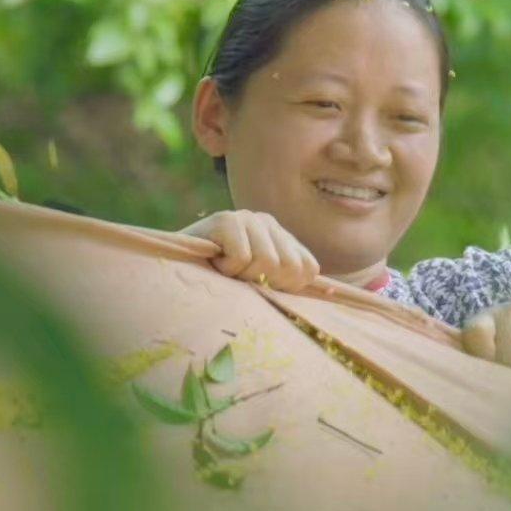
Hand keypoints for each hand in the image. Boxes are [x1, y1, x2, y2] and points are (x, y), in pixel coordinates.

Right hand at [179, 210, 320, 291]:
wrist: (175, 271)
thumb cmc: (219, 282)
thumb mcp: (259, 282)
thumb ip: (290, 283)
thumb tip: (336, 292)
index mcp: (281, 236)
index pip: (308, 269)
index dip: (287, 287)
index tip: (261, 285)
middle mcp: (267, 222)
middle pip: (289, 268)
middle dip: (263, 282)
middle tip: (239, 277)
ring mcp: (246, 218)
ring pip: (267, 263)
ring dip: (241, 276)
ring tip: (225, 269)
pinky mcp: (225, 220)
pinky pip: (242, 257)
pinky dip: (226, 269)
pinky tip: (214, 261)